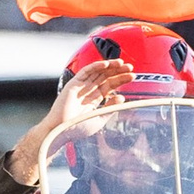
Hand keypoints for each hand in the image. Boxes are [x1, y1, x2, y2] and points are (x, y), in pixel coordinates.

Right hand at [7, 60, 134, 185]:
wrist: (61, 130)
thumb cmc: (76, 129)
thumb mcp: (99, 120)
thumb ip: (110, 109)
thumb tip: (121, 98)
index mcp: (94, 100)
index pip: (109, 86)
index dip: (120, 80)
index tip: (132, 76)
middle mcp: (88, 91)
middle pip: (105, 77)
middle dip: (118, 72)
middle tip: (130, 67)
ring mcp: (81, 86)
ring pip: (97, 72)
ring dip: (110, 66)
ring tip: (122, 63)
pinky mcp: (74, 83)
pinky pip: (86, 71)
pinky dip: (96, 66)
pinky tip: (106, 64)